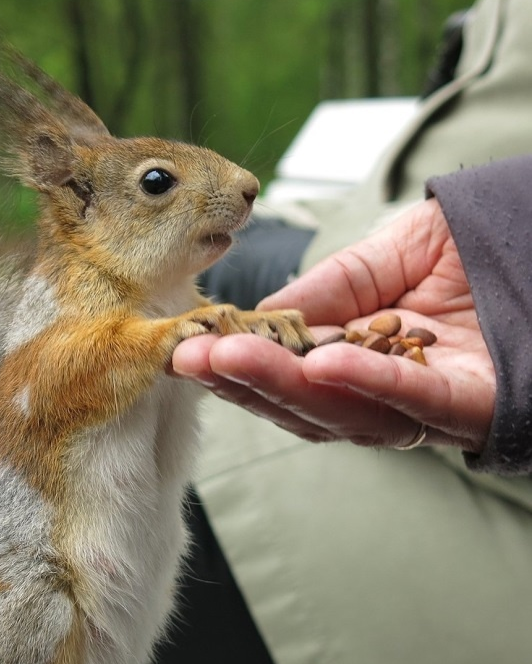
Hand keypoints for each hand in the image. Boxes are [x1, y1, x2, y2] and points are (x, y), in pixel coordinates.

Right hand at [173, 198, 495, 452]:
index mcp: (357, 366)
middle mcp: (386, 398)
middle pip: (306, 407)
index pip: (288, 379)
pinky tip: (322, 366)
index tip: (188, 349)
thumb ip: (318, 295)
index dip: (237, 368)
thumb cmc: (462, 250)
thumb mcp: (373, 261)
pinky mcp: (476, 405)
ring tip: (234, 357)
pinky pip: (417, 402)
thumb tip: (253, 320)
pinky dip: (369, 385)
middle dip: (246, 383)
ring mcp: (427, 408)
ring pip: (347, 413)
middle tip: (193, 359)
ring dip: (286, 387)